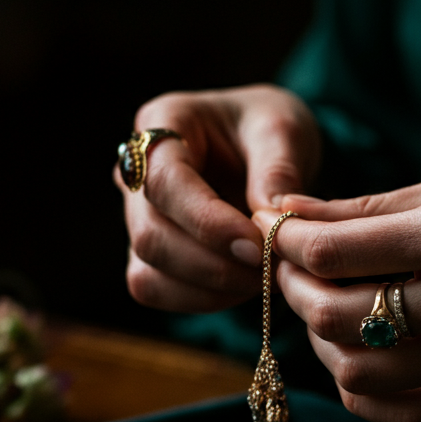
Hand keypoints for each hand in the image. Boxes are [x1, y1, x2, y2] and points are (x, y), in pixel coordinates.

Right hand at [116, 85, 319, 311]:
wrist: (265, 146)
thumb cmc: (269, 128)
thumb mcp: (284, 128)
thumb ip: (279, 168)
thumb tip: (271, 221)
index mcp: (162, 122)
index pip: (164, 182)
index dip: (207, 222)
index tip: (257, 246)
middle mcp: (136, 172)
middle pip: (151, 235)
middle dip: (214, 264)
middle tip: (272, 270)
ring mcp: (137, 216)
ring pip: (148, 271)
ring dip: (211, 287)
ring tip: (265, 279)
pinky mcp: (149, 253)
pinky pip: (158, 291)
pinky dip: (204, 299)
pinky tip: (246, 287)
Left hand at [256, 157, 420, 421]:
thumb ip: (378, 206)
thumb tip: (296, 213)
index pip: (334, 248)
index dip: (286, 237)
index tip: (275, 225)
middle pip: (336, 315)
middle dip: (294, 289)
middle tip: (295, 267)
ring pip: (360, 372)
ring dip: (323, 342)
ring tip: (326, 309)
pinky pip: (404, 414)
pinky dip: (363, 392)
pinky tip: (359, 358)